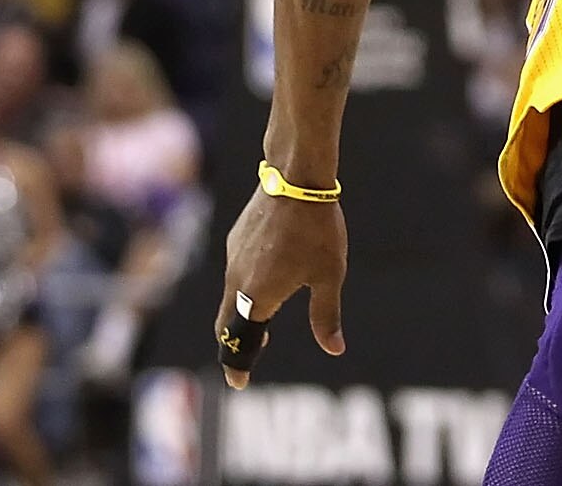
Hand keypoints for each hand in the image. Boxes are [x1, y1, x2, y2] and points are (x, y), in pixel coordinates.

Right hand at [214, 185, 346, 388]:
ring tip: (263, 323)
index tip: (238, 384)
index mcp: (257, 296)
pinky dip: (246, 286)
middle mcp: (237, 279)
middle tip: (248, 358)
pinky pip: (236, 271)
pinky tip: (268, 277)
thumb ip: (326, 316)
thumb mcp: (329, 277)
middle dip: (236, 343)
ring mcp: (234, 256)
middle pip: (227, 322)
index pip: (238, 342)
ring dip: (242, 313)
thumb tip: (334, 349)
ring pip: (231, 295)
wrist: (296, 178)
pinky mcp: (237, 238)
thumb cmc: (317, 230)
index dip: (237, 365)